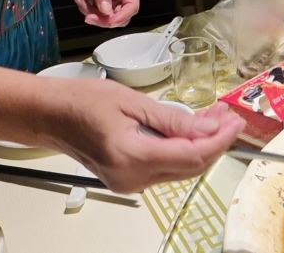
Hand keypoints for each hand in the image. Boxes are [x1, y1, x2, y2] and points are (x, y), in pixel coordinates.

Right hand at [42, 79, 244, 192]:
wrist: (48, 114)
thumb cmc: (81, 101)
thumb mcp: (133, 103)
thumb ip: (173, 120)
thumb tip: (209, 130)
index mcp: (132, 157)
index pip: (192, 156)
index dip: (220, 140)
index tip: (235, 122)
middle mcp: (132, 178)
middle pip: (192, 167)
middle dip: (216, 142)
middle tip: (230, 117)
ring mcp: (130, 182)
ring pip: (182, 169)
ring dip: (203, 145)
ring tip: (216, 118)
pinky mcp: (129, 178)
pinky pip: (167, 166)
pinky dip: (185, 149)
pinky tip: (194, 128)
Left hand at [65, 0, 139, 27]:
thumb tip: (106, 10)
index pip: (132, 6)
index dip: (122, 16)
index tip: (109, 20)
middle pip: (121, 17)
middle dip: (105, 19)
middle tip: (90, 16)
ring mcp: (110, 0)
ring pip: (107, 18)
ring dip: (92, 13)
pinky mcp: (99, 3)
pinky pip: (96, 15)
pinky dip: (85, 10)